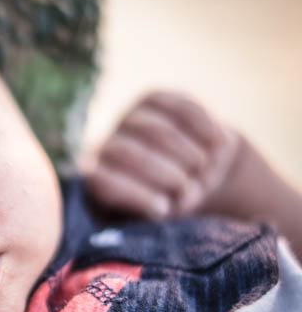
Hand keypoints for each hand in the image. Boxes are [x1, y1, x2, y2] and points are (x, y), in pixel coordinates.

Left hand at [86, 91, 240, 219]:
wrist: (194, 170)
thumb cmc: (173, 200)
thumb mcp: (167, 212)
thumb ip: (165, 209)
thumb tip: (172, 202)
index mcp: (98, 177)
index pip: (104, 182)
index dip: (134, 195)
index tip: (164, 209)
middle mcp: (106, 144)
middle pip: (128, 153)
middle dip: (162, 172)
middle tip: (188, 185)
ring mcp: (128, 119)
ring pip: (155, 130)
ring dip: (183, 150)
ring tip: (202, 165)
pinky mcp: (153, 99)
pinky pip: (176, 108)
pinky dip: (199, 125)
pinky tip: (214, 140)